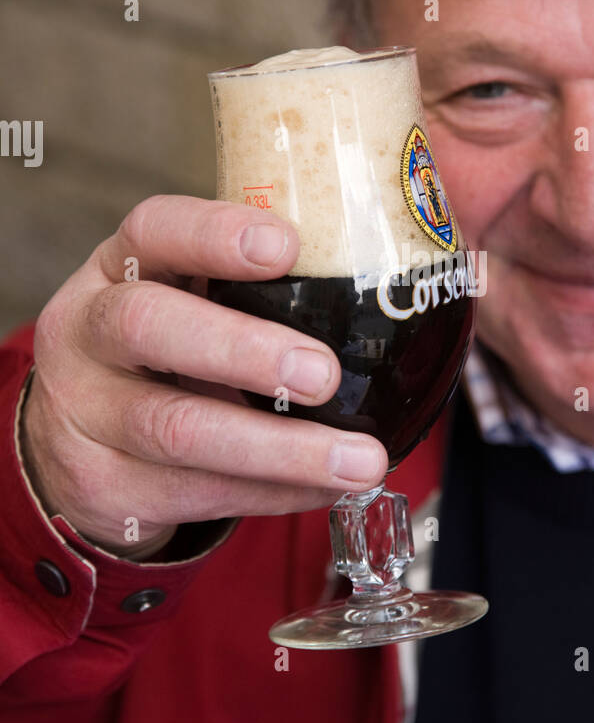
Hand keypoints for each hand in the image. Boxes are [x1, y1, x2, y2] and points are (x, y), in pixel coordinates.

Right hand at [19, 196, 387, 559]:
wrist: (78, 446)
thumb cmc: (164, 356)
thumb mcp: (188, 305)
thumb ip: (258, 293)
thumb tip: (385, 297)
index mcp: (120, 267)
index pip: (154, 230)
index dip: (214, 235)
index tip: (286, 246)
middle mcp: (88, 330)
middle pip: (147, 326)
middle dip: (243, 350)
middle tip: (324, 374)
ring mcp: (83, 411)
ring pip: (177, 430)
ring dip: (281, 449)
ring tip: (360, 459)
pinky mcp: (101, 485)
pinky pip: (195, 493)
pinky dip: (273, 493)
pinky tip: (325, 489)